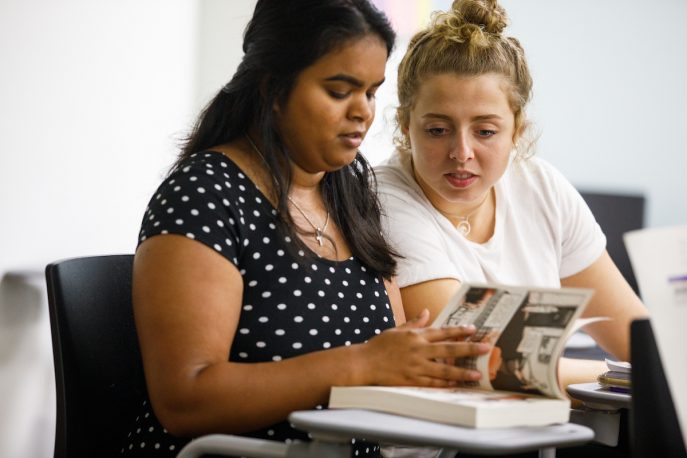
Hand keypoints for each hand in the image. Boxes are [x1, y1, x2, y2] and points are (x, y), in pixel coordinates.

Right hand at [356, 309, 490, 386]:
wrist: (364, 362)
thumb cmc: (379, 345)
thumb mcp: (397, 330)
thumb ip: (413, 322)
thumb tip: (426, 311)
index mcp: (415, 336)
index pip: (442, 332)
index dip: (459, 330)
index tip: (474, 330)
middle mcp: (418, 350)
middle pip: (449, 349)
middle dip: (469, 348)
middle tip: (486, 348)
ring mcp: (416, 366)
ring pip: (444, 369)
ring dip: (462, 372)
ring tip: (477, 374)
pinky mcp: (411, 380)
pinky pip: (432, 382)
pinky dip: (445, 383)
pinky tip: (456, 384)